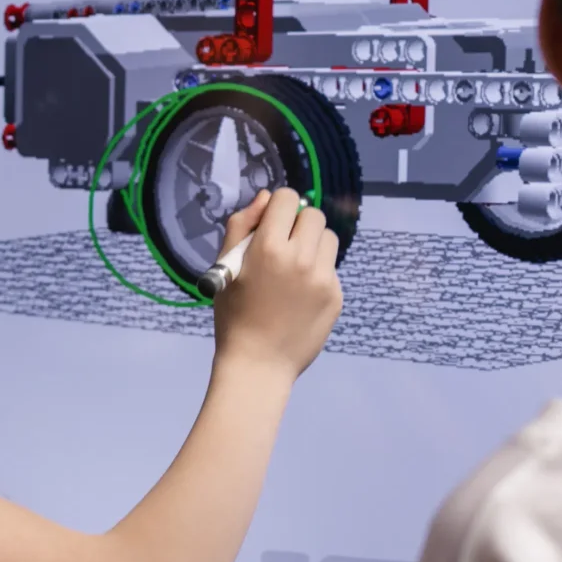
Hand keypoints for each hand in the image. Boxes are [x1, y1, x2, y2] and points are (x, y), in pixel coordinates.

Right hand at [210, 188, 342, 377]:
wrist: (258, 364)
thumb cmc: (233, 315)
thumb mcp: (224, 267)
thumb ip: (242, 225)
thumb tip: (267, 197)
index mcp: (269, 247)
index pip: (288, 198)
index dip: (278, 208)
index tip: (272, 225)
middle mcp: (301, 258)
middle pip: (313, 215)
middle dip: (298, 224)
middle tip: (284, 247)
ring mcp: (323, 278)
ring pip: (328, 238)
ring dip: (313, 245)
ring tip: (295, 269)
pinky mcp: (336, 296)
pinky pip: (332, 268)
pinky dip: (318, 273)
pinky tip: (300, 296)